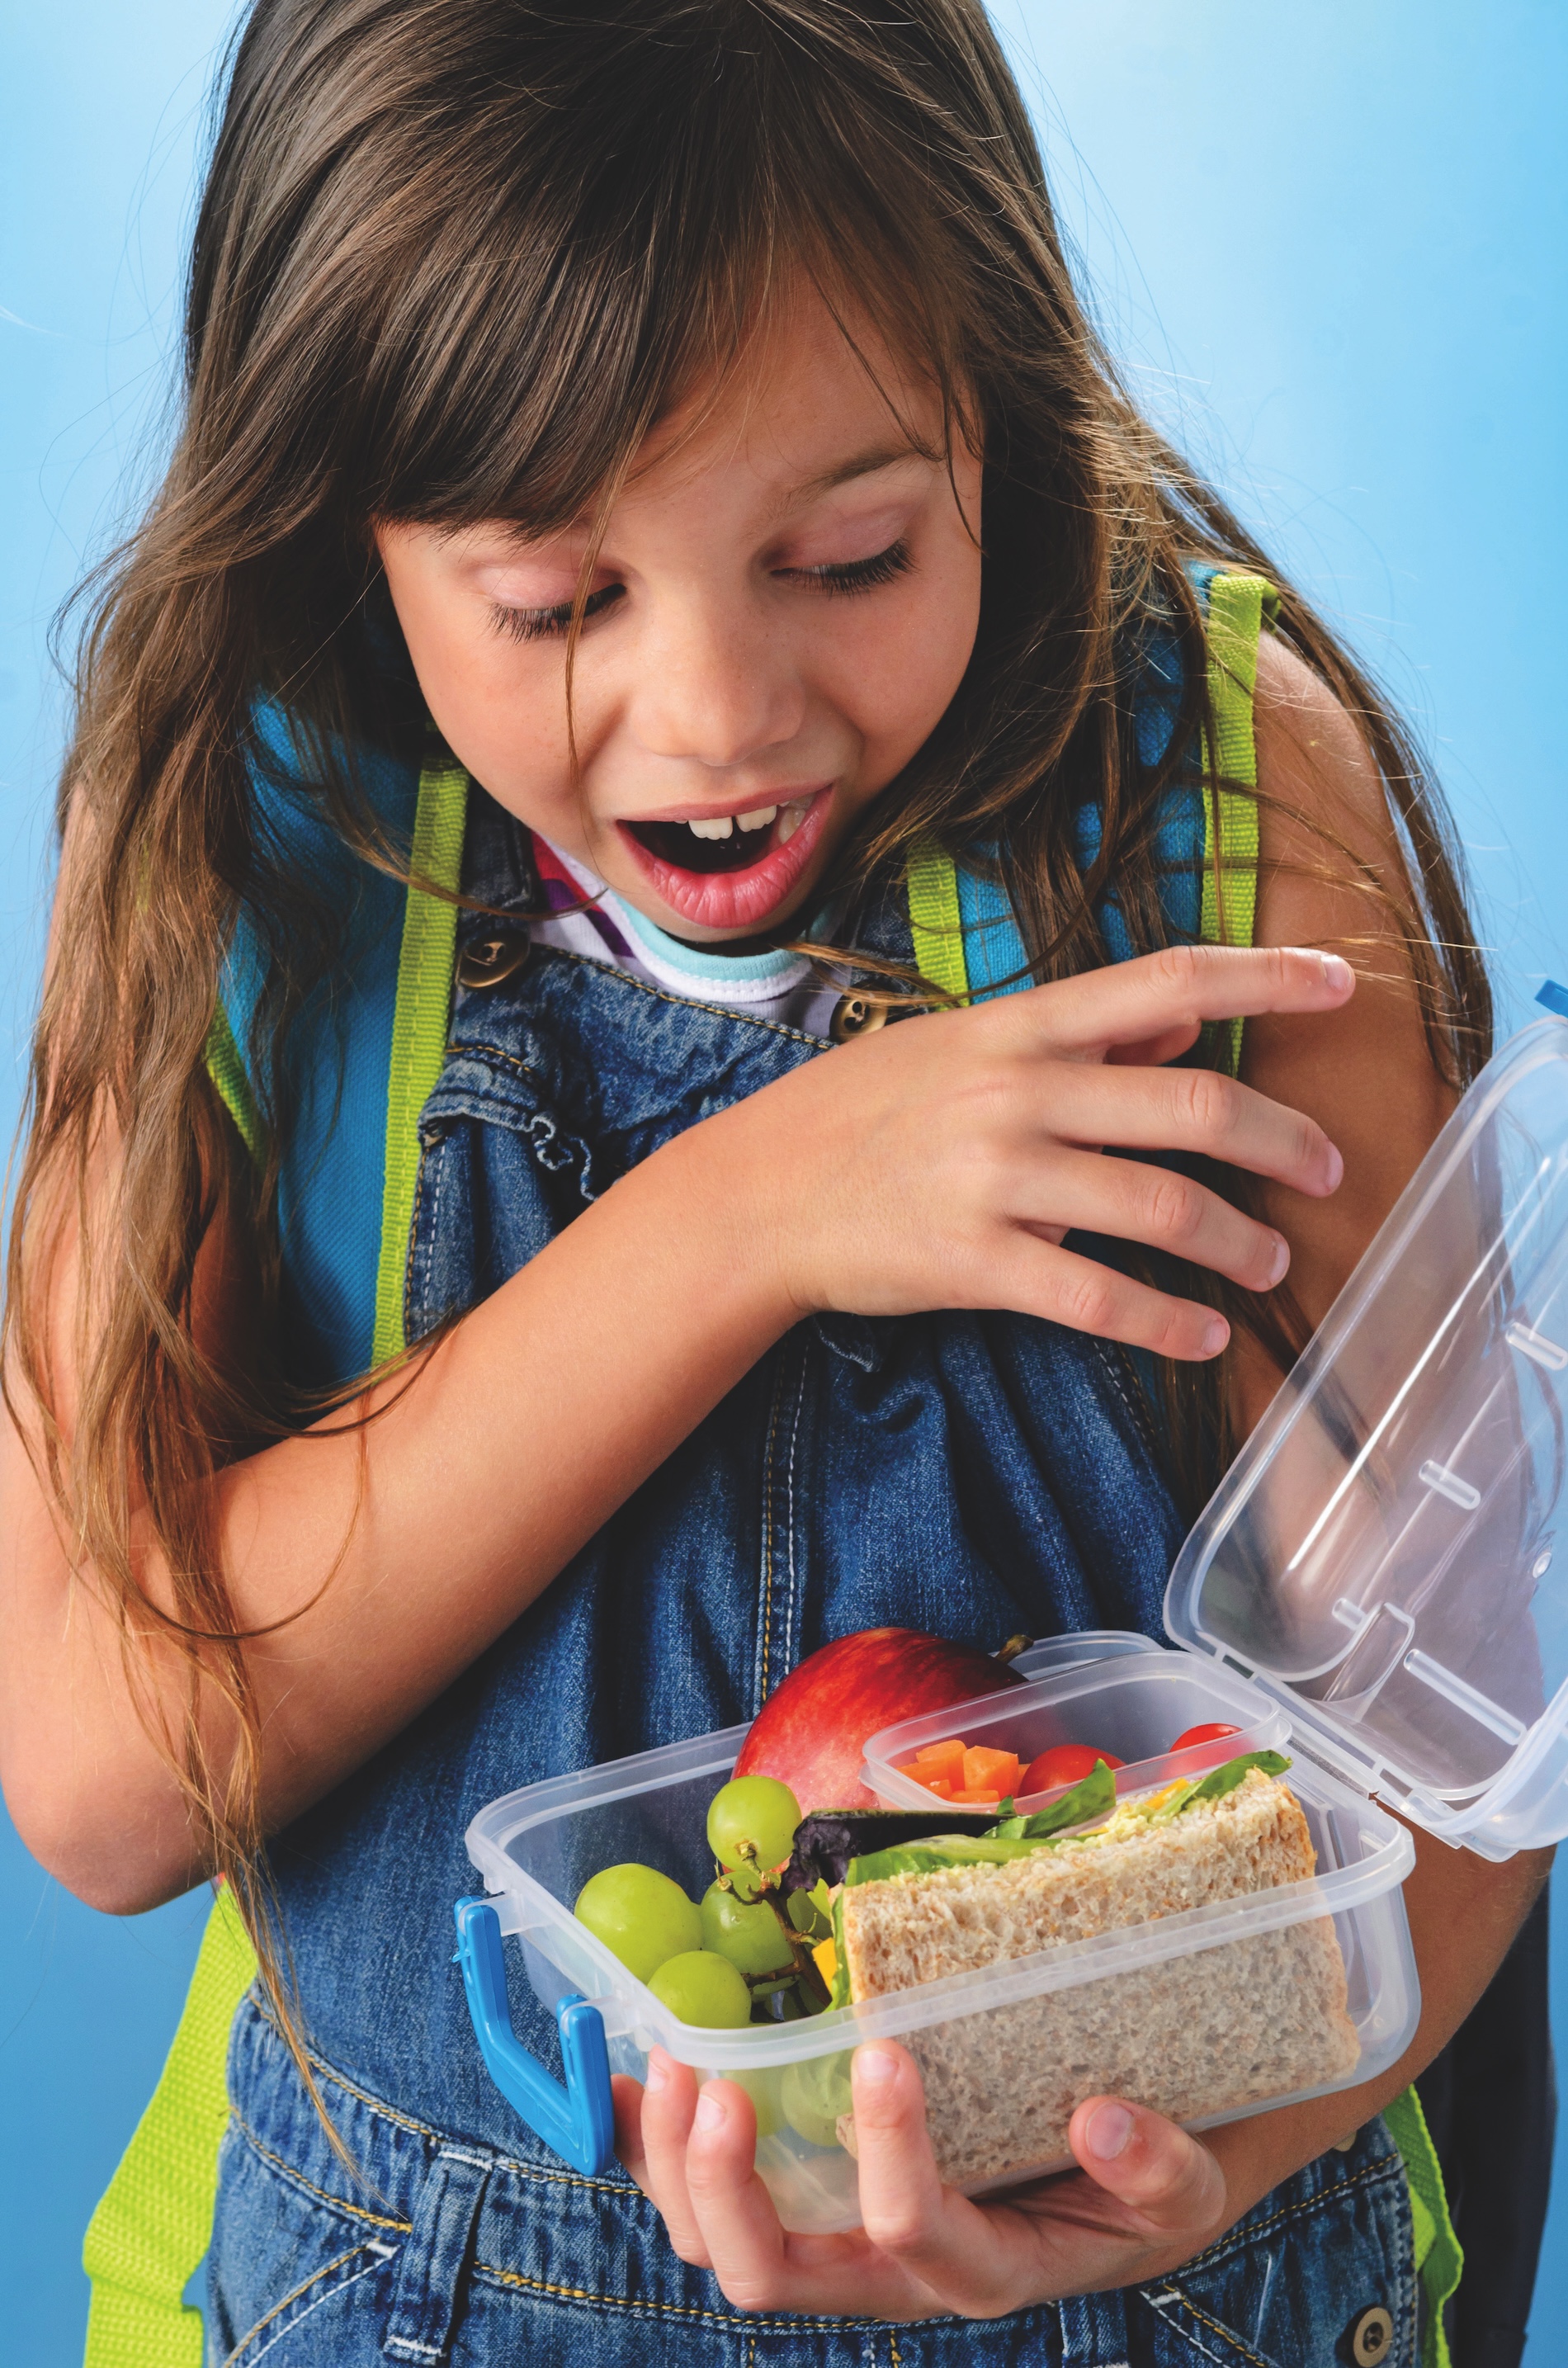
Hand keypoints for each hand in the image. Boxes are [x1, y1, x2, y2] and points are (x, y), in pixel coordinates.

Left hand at [614, 2041, 1228, 2319]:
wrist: (1133, 2185)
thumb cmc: (1150, 2178)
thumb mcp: (1186, 2179)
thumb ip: (1160, 2169)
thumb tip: (1105, 2125)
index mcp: (979, 2271)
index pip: (913, 2238)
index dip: (890, 2161)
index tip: (886, 2052)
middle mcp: (890, 2275)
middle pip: (775, 2276)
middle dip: (728, 2187)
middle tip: (717, 2081)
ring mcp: (837, 2242)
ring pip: (720, 2247)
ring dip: (673, 2164)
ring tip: (668, 2058)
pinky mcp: (806, 2200)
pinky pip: (706, 2195)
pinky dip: (652, 2148)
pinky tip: (621, 2086)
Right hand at [683, 940, 1353, 1360]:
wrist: (753, 1195)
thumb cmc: (859, 1114)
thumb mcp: (960, 1046)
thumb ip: (1076, 1037)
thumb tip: (1184, 1021)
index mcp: (1017, 1025)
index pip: (1165, 978)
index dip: (1264, 976)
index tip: (1342, 981)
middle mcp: (1015, 1091)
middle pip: (1193, 1104)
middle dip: (1282, 1141)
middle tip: (1327, 1171)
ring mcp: (994, 1178)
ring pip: (1161, 1207)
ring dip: (1239, 1243)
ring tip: (1271, 1263)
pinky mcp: (974, 1261)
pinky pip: (1098, 1297)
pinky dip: (1167, 1322)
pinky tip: (1204, 1336)